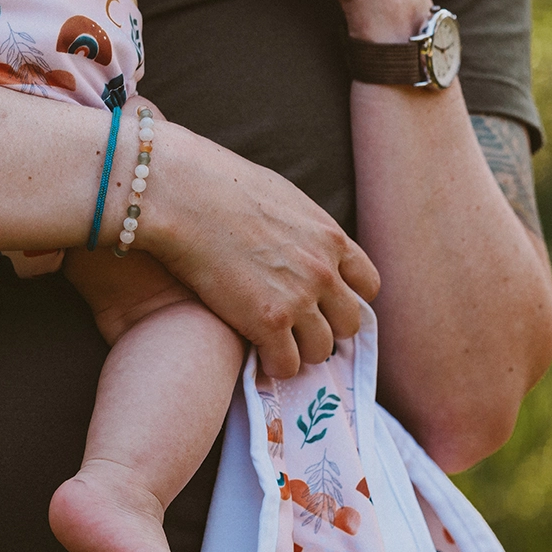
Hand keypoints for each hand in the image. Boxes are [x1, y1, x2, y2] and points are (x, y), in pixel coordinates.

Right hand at [143, 121, 380, 378]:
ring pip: (322, 349)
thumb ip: (299, 226)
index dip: (344, 299)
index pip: (367, 285)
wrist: (184, 195)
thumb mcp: (278, 197)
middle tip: (294, 329)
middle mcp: (324, 271)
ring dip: (299, 350)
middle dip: (325, 328)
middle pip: (349, 323)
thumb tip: (291, 235)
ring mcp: (299, 298)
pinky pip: (287, 365)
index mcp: (330, 238)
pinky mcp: (268, 321)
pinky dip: (273, 365)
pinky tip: (254, 354)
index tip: (320, 304)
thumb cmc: (216, 186)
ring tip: (272, 344)